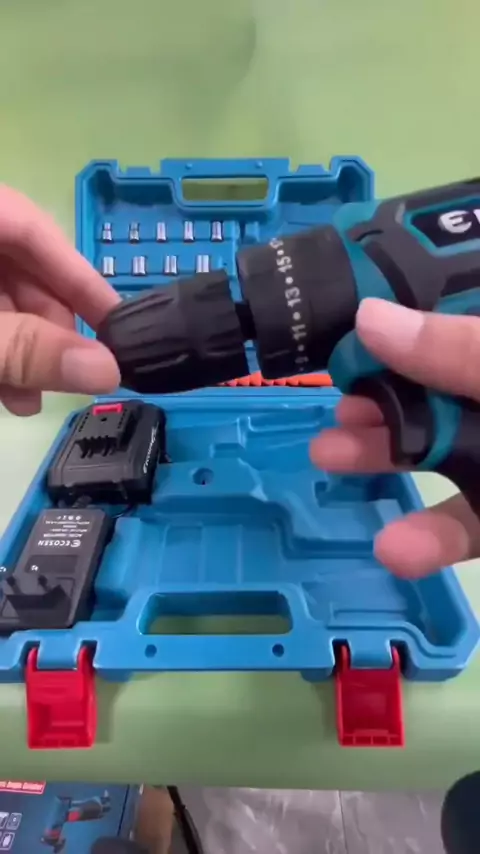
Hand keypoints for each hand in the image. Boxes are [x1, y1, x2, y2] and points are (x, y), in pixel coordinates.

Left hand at [0, 185, 119, 415]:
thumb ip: (28, 349)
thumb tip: (108, 371)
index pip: (30, 225)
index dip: (76, 276)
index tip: (114, 326)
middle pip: (14, 263)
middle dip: (45, 326)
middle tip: (67, 375)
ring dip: (18, 345)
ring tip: (29, 398)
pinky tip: (5, 387)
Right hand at [310, 298, 479, 577]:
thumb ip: (459, 351)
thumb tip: (368, 319)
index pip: (452, 320)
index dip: (405, 319)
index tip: (349, 322)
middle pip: (434, 387)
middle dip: (380, 393)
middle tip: (334, 399)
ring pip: (442, 454)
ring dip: (383, 456)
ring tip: (325, 454)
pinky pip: (466, 526)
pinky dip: (427, 541)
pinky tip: (392, 549)